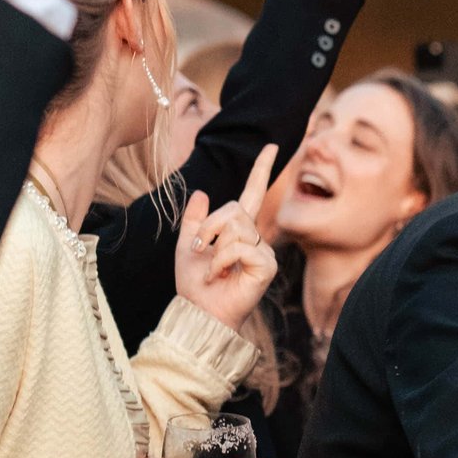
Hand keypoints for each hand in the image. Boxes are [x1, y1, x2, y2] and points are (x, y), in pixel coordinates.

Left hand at [174, 143, 280, 333]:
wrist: (199, 310)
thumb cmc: (194, 283)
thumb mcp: (187, 243)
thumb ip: (195, 219)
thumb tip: (203, 193)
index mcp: (238, 229)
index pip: (252, 194)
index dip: (261, 170)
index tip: (271, 147)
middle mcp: (255, 237)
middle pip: (235, 209)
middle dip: (209, 227)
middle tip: (200, 249)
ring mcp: (263, 251)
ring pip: (236, 226)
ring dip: (213, 246)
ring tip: (211, 269)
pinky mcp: (266, 266)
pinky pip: (239, 247)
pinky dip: (220, 260)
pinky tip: (219, 276)